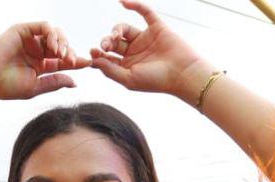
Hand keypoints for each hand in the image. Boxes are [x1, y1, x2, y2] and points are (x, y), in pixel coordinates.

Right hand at [0, 22, 88, 101]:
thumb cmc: (6, 86)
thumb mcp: (35, 87)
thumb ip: (55, 82)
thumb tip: (75, 82)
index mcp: (40, 65)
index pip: (62, 61)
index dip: (76, 61)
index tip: (88, 63)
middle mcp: (36, 51)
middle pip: (62, 46)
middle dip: (70, 52)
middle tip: (72, 61)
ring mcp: (30, 39)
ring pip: (55, 34)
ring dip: (62, 43)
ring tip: (61, 55)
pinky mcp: (23, 30)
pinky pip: (44, 26)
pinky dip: (52, 34)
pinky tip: (53, 46)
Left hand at [90, 0, 206, 96]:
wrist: (182, 74)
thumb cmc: (156, 81)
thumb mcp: (129, 79)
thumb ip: (110, 70)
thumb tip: (93, 60)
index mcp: (127, 66)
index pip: (107, 57)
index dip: (98, 53)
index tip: (93, 51)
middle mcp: (134, 52)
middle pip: (113, 42)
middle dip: (107, 42)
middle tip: (107, 45)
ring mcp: (145, 39)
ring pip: (124, 28)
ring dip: (116, 29)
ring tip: (116, 36)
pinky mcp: (156, 27)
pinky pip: (144, 12)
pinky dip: (134, 5)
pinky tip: (122, 1)